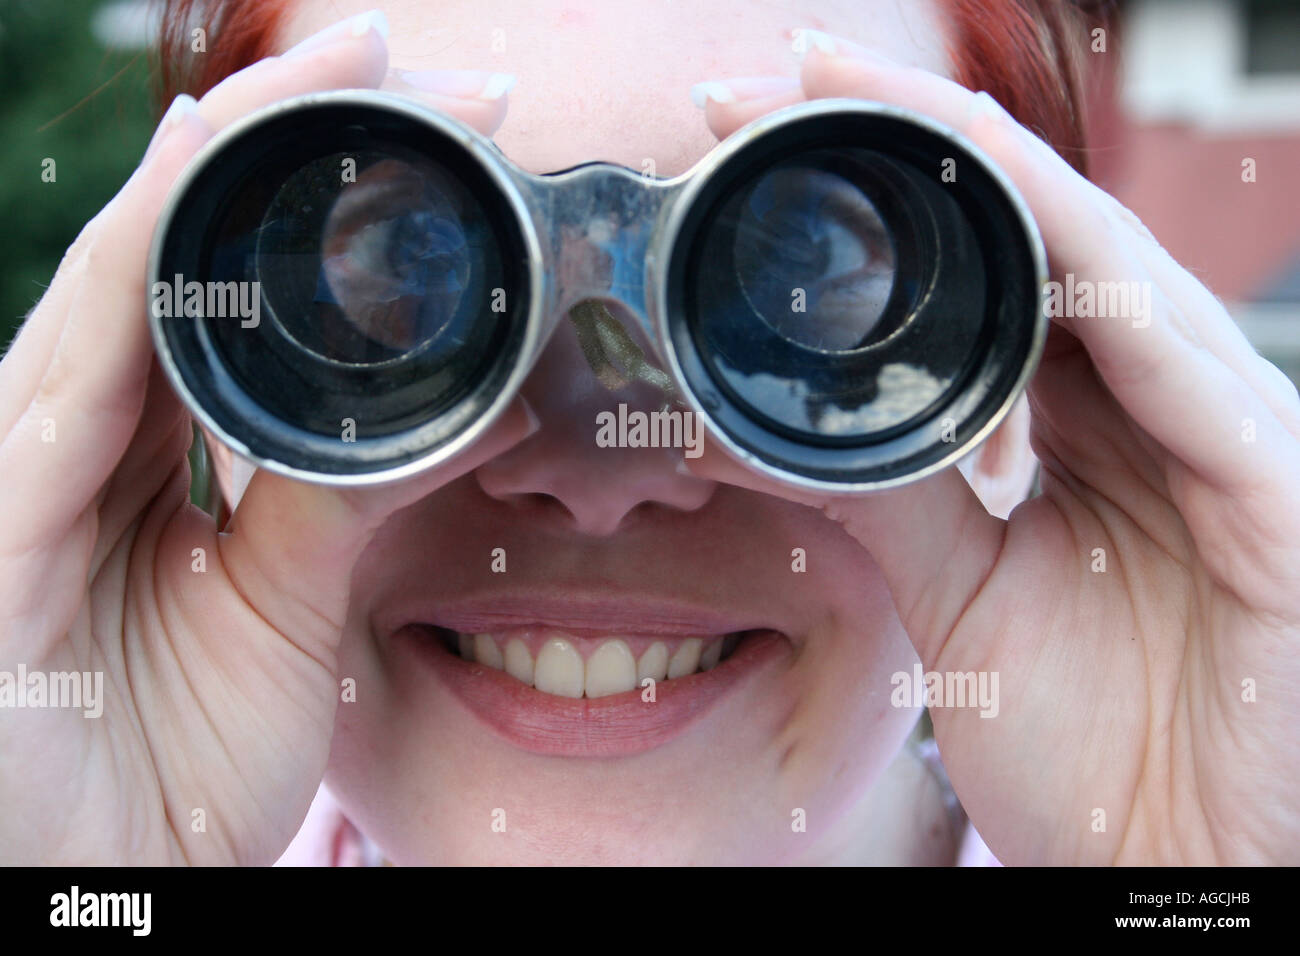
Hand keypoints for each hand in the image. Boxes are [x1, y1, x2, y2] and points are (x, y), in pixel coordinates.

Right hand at [0, 14, 531, 863]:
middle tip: (400, 55)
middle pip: (182, 258)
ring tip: (329, 67)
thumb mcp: (278, 613)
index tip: (434, 124)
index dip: (316, 197)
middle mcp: (76, 439)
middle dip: (288, 143)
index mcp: (145, 458)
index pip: (230, 293)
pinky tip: (191, 176)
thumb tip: (434, 401)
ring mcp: (20, 472)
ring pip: (121, 284)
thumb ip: (329, 499)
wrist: (95, 892)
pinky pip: (68, 379)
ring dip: (224, 166)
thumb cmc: (170, 761)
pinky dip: (129, 275)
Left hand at [690, 34, 1299, 863]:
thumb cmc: (1084, 736)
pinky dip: (1091, 271)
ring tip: (862, 95)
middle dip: (905, 145)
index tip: (743, 134)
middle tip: (770, 73)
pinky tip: (1007, 198)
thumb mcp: (954, 591)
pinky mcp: (1274, 484)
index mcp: (1079, 423)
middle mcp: (1150, 402)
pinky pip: (1178, 354)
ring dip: (984, 170)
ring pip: (1102, 260)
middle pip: (1027, 235)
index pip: (975, 273)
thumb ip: (879, 489)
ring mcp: (1221, 427)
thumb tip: (747, 417)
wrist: (1172, 863)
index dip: (874, 196)